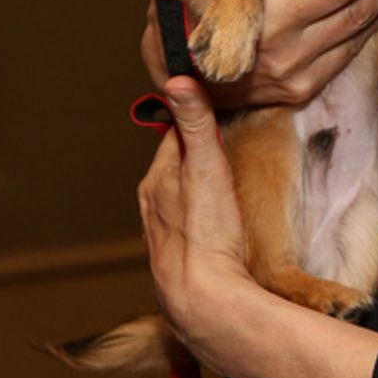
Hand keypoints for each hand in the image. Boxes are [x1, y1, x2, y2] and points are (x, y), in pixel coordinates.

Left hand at [137, 78, 253, 349]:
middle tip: (227, 150)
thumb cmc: (206, 233)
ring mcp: (162, 238)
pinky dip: (200, 225)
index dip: (196, 124)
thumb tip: (177, 77)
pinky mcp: (176, 264)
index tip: (216, 115)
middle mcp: (151, 208)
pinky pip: (187, 233)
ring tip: (223, 189)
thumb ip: (195, 122)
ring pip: (179, 203)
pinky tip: (216, 232)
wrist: (203, 301)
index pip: (175, 138)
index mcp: (156, 180)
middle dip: (197, 158)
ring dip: (197, 193)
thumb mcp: (207, 167)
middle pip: (176, 170)